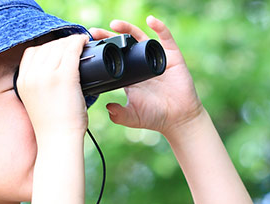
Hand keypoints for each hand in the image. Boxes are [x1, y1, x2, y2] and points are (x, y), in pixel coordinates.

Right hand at [16, 34, 89, 137]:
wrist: (58, 140)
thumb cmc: (53, 125)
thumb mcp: (36, 101)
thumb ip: (39, 85)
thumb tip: (53, 72)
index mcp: (22, 81)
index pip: (31, 53)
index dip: (46, 47)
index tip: (58, 50)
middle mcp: (32, 75)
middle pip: (46, 47)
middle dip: (60, 43)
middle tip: (73, 45)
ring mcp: (47, 75)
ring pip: (59, 47)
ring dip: (71, 41)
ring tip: (80, 43)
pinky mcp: (65, 77)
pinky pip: (72, 51)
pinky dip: (79, 43)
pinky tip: (84, 41)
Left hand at [89, 16, 205, 135]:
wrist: (179, 118)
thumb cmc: (155, 117)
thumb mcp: (133, 116)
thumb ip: (119, 115)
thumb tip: (107, 108)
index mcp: (130, 74)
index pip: (114, 57)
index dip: (104, 50)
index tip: (91, 46)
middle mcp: (141, 63)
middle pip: (123, 44)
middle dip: (109, 36)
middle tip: (95, 32)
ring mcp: (156, 58)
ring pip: (140, 37)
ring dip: (128, 28)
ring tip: (115, 24)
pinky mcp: (172, 56)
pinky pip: (165, 37)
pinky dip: (159, 27)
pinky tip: (151, 20)